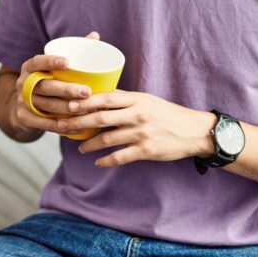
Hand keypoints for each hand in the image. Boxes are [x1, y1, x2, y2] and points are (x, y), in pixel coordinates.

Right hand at [11, 31, 102, 137]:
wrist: (25, 105)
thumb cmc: (47, 80)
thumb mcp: (53, 67)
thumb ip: (73, 51)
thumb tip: (95, 36)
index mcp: (30, 67)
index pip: (38, 61)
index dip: (51, 61)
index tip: (68, 62)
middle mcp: (23, 82)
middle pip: (45, 86)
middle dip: (66, 90)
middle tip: (87, 92)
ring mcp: (21, 101)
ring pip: (46, 105)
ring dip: (66, 109)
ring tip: (86, 110)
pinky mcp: (23, 117)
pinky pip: (42, 124)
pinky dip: (59, 126)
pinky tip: (76, 127)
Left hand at [56, 90, 215, 166]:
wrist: (194, 131)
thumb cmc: (168, 113)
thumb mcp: (148, 99)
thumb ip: (125, 98)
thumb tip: (100, 94)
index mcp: (137, 99)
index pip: (106, 98)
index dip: (85, 102)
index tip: (68, 104)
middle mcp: (138, 114)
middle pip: (101, 118)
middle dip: (79, 123)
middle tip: (63, 126)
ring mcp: (142, 133)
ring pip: (108, 139)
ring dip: (90, 144)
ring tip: (79, 147)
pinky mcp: (147, 151)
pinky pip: (121, 156)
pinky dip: (107, 160)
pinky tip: (97, 162)